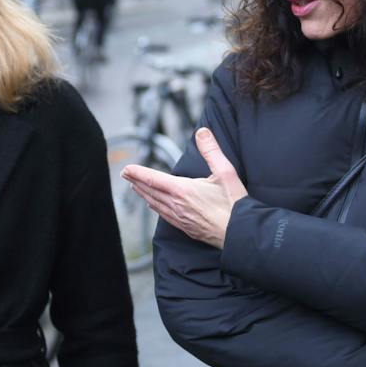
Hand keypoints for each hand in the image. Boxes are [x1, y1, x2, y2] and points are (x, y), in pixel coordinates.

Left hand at [120, 127, 246, 248]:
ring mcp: (180, 218)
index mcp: (183, 190)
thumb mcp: (225, 172)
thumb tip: (202, 132)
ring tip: (136, 187)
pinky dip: (155, 207)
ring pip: (155, 204)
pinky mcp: (186, 228)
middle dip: (136, 181)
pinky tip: (154, 206)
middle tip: (125, 174)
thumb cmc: (234, 204)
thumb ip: (212, 150)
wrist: (240, 234)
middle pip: (150, 191)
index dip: (138, 172)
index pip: (153, 179)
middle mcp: (177, 205)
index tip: (127, 168)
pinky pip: (164, 216)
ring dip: (144, 194)